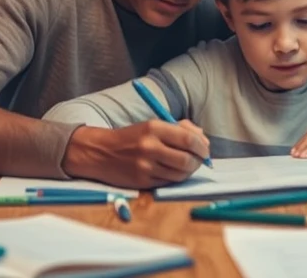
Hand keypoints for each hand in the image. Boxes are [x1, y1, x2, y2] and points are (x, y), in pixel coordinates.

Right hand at [60, 120, 210, 188]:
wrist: (101, 152)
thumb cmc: (132, 137)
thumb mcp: (153, 125)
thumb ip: (181, 129)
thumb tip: (203, 140)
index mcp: (154, 128)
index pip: (188, 139)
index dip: (202, 147)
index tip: (205, 150)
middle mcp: (149, 146)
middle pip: (187, 159)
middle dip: (199, 161)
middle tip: (200, 160)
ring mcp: (145, 165)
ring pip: (180, 173)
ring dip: (189, 171)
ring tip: (187, 166)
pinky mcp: (142, 180)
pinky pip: (168, 182)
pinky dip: (175, 177)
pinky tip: (173, 171)